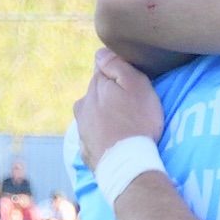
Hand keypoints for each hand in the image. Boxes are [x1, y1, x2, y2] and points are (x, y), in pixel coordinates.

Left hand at [71, 51, 162, 167]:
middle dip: (111, 97)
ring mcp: (81, 130)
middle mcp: (82, 106)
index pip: (102, 69)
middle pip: (98, 93)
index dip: (118, 74)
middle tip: (132, 108)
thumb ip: (116, 65)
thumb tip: (100, 53)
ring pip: (94, 115)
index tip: (130, 83)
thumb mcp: (136, 84)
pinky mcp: (86, 151)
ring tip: (125, 128)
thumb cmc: (137, 122)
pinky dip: (105, 138)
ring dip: (106, 118)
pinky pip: (96, 138)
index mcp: (94, 87)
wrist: (128, 166)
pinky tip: (117, 144)